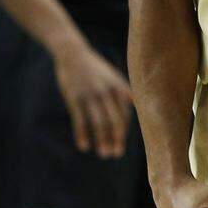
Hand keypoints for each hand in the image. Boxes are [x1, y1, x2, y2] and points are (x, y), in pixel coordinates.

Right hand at [52, 42, 132, 158]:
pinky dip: (82, 135)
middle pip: (115, 121)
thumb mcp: (113, 76)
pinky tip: (84, 146)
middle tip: (115, 155)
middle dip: (117, 139)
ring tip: (103, 154)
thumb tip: (135, 107)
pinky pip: (80, 120)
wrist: (73, 53)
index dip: (123, 131)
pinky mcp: (75, 98)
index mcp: (118, 87)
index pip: (125, 115)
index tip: (120, 144)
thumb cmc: (95, 68)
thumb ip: (124, 92)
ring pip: (99, 123)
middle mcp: (107, 92)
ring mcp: (91, 95)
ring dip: (102, 141)